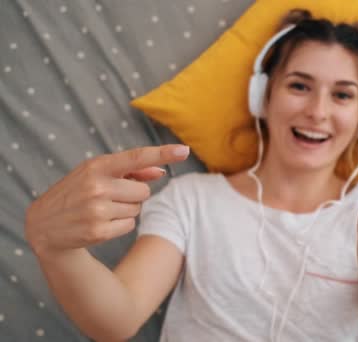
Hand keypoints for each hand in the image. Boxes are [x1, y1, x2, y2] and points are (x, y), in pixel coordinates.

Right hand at [24, 144, 189, 257]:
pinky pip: (130, 225)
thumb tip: (161, 171)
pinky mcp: (99, 231)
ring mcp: (97, 210)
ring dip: (126, 210)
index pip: (136, 157)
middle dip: (133, 195)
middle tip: (109, 197)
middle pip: (144, 191)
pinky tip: (100, 223)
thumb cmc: (77, 194)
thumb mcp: (96, 174)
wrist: (43, 227)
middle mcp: (97, 186)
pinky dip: (120, 225)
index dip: (162, 153)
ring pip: (138, 209)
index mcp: (96, 166)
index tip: (184, 150)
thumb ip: (130, 171)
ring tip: (101, 209)